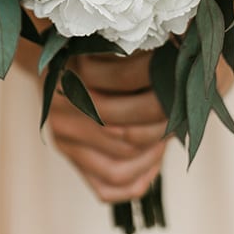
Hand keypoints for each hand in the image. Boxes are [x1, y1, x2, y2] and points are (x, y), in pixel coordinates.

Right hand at [47, 51, 167, 203]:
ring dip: (155, 149)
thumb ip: (133, 58)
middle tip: (179, 108)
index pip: (126, 79)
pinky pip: (106, 187)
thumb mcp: (106, 46)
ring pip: (121, 160)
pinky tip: (154, 160)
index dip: (158, 78)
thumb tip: (176, 65)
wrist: (54, 66)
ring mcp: (65, 138)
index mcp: (74, 72)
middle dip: (162, 120)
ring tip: (170, 131)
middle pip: (126, 128)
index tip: (177, 72)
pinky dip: (138, 178)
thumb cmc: (91, 54)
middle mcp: (65, 110)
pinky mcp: (69, 156)